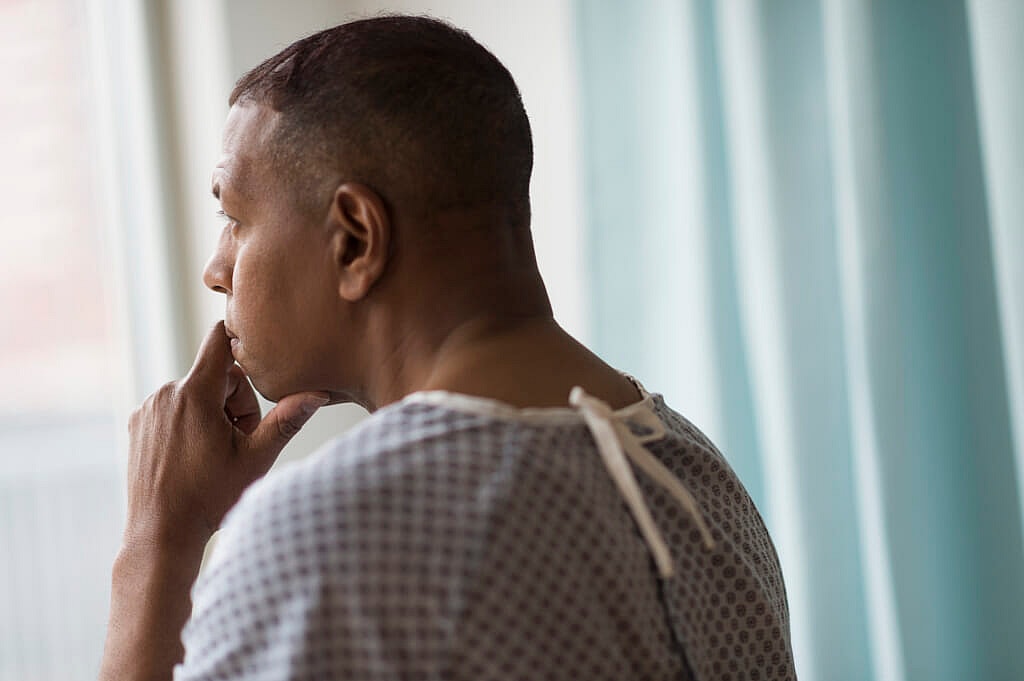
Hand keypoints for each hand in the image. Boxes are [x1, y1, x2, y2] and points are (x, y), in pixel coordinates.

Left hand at [123, 320, 328, 551]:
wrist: (162, 533)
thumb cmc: (210, 498)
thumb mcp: (256, 458)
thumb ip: (287, 419)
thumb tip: (318, 394)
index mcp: (195, 393)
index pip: (219, 340)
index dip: (242, 345)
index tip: (257, 360)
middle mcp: (165, 392)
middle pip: (216, 376)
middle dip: (234, 402)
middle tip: (239, 441)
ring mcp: (148, 408)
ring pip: (194, 393)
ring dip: (212, 414)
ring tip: (215, 453)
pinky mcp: (137, 424)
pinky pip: (173, 408)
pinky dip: (188, 423)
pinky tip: (193, 456)